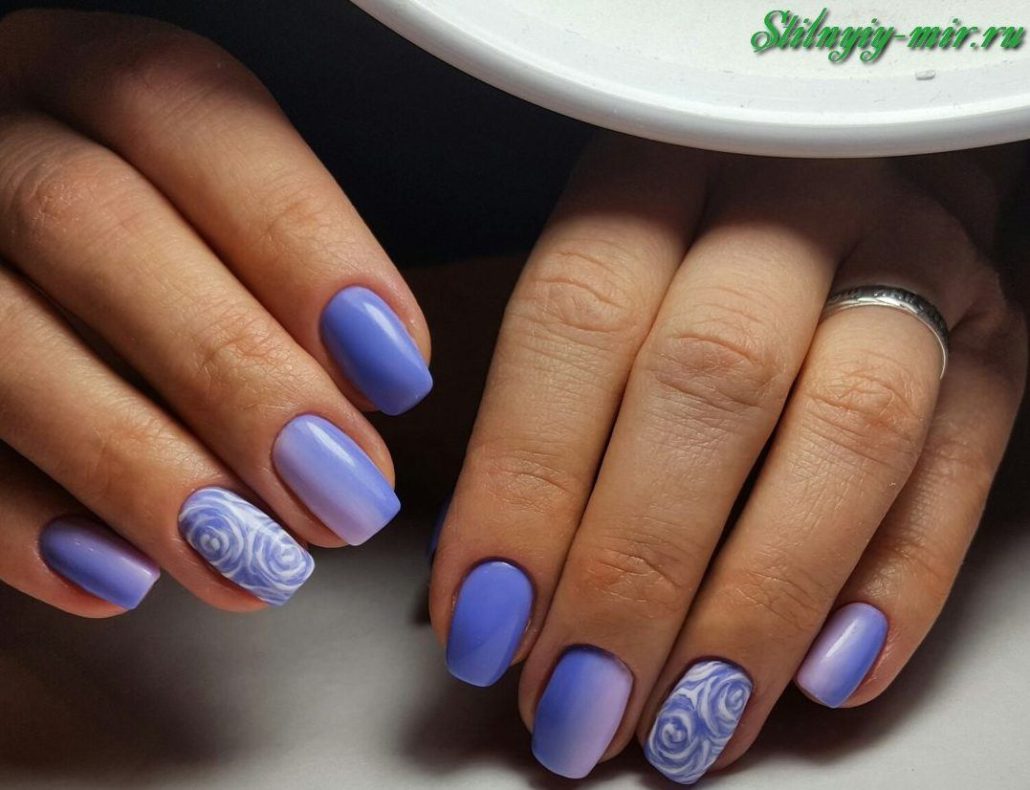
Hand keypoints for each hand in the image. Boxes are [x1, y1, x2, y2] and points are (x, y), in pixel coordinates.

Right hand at [0, 10, 430, 614]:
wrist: (45, 288)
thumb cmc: (164, 258)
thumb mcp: (222, 222)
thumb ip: (283, 273)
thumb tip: (376, 379)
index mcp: (93, 81)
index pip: (185, 113)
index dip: (301, 244)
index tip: (393, 366)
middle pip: (83, 221)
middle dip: (233, 375)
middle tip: (341, 493)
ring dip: (141, 469)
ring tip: (252, 560)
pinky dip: (24, 525)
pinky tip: (123, 576)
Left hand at [430, 133, 1025, 780]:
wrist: (862, 193)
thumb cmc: (695, 251)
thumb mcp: (601, 279)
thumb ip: (540, 404)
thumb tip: (484, 584)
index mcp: (660, 165)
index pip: (576, 316)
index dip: (526, 481)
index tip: (486, 617)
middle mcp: (791, 200)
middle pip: (710, 382)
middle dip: (635, 566)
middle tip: (581, 698)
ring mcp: (911, 265)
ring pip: (847, 433)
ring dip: (759, 600)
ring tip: (688, 716)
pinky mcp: (996, 344)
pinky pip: (957, 466)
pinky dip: (894, 585)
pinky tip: (821, 676)